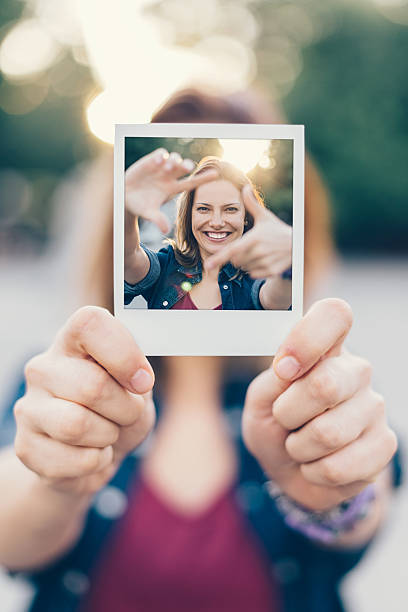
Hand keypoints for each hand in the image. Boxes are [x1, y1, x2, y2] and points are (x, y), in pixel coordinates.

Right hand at [14, 307, 155, 496]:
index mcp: (73, 341)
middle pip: (92, 386)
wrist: (94, 457)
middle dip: (125, 409)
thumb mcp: (138, 388)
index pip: (90, 324)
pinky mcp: (26, 447)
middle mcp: (43, 367)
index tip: (142, 380)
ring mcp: (29, 407)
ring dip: (108, 436)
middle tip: (127, 414)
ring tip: (107, 433)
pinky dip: (97, 462)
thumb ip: (139, 375)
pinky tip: (92, 452)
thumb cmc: (119, 410)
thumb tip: (139, 378)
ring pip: (77, 425)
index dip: (124, 354)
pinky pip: (75, 460)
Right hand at [125, 148, 217, 232]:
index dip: (203, 178)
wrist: (125, 196)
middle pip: (183, 168)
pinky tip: (160, 160)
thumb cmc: (140, 205)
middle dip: (186, 166)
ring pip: (174, 159)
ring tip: (169, 167)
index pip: (191, 183)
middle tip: (187, 168)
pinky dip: (161, 156)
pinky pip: (160, 155)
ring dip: (174, 161)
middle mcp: (169, 176)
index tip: (216, 174)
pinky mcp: (150, 161)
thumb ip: (158, 220)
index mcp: (172, 189)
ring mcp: (160, 168)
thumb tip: (165, 230)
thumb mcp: (149, 213)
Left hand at [205, 184, 291, 276]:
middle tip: (248, 248)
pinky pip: (253, 274)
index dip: (218, 258)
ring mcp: (265, 262)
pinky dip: (254, 270)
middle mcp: (258, 252)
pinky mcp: (271, 271)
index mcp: (254, 238)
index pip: (232, 250)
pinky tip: (263, 260)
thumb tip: (245, 187)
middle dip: (236, 257)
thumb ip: (252, 204)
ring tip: (257, 253)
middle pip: (235, 261)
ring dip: (246, 263)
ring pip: (244, 268)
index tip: (208, 265)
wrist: (299, 244)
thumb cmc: (278, 230)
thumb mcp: (265, 217)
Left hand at [242, 298, 396, 510]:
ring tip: (300, 443)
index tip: (283, 368)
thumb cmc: (275, 424)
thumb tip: (289, 368)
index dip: (307, 339)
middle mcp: (354, 370)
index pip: (334, 315)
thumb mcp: (260, 400)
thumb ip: (271, 381)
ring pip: (328, 433)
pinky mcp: (384, 444)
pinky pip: (340, 467)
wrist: (292, 469)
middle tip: (284, 419)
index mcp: (324, 347)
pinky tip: (316, 463)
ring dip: (299, 447)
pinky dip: (314, 471)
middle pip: (325, 384)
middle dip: (288, 413)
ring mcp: (374, 406)